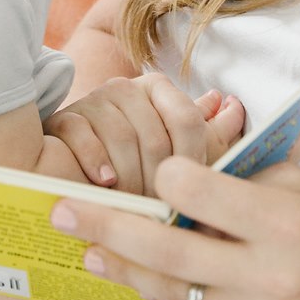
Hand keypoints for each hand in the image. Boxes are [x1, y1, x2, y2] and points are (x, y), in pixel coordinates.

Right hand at [44, 76, 245, 193]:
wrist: (77, 167)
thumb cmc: (137, 162)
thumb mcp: (176, 148)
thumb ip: (208, 131)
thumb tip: (234, 107)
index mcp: (158, 90)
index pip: (186, 119)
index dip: (192, 159)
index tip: (192, 191)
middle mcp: (126, 88)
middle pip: (154, 134)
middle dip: (158, 179)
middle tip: (161, 211)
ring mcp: (93, 101)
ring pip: (121, 136)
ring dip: (129, 177)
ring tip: (135, 203)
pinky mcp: (64, 118)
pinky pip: (83, 135)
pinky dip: (96, 162)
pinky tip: (106, 184)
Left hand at [49, 156, 299, 299]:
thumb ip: (245, 180)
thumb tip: (182, 168)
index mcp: (285, 224)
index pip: (205, 194)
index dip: (172, 176)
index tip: (154, 167)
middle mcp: (269, 276)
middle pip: (169, 250)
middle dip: (108, 226)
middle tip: (61, 209)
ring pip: (171, 292)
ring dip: (123, 268)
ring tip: (86, 248)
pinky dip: (172, 295)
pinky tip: (147, 277)